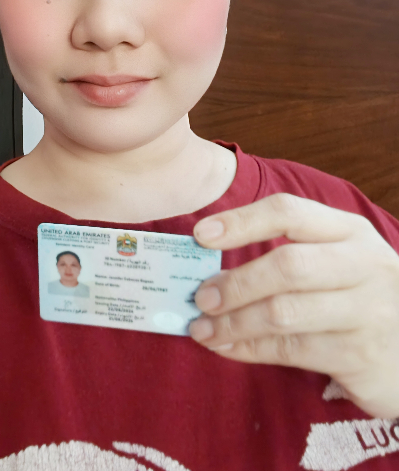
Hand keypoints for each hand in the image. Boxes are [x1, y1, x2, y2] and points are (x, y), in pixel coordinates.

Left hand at [189, 193, 398, 417]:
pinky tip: (227, 349)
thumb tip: (209, 255)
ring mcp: (367, 311)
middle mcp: (363, 265)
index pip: (289, 212)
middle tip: (200, 298)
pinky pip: (291, 350)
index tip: (201, 235)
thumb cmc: (358, 296)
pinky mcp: (361, 355)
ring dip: (234, 322)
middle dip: (235, 283)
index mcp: (349, 231)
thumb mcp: (337, 260)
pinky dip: (250, 349)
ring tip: (202, 328)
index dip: (241, 221)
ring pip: (284, 313)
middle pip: (286, 265)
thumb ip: (289, 251)